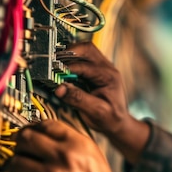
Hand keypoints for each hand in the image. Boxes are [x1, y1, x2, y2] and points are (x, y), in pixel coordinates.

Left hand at [8, 119, 131, 171]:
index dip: (34, 127)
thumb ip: (71, 143)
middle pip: (26, 138)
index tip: (31, 132)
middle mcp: (63, 156)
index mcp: (78, 144)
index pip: (46, 124)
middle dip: (21, 143)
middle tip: (22, 149)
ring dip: (17, 165)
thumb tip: (46, 136)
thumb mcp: (94, 157)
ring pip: (16, 161)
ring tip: (24, 170)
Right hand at [54, 41, 149, 163]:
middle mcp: (107, 68)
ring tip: (56, 64)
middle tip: (52, 62)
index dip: (67, 69)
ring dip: (70, 54)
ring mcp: (103, 67)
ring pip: (85, 50)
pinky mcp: (96, 70)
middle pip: (87, 49)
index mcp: (109, 77)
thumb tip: (59, 89)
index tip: (53, 73)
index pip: (85, 66)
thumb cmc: (110, 118)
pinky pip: (84, 57)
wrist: (118, 122)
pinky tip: (63, 68)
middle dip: (68, 53)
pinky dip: (72, 59)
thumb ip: (78, 99)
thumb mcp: (95, 111)